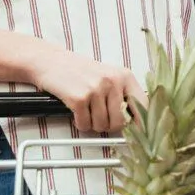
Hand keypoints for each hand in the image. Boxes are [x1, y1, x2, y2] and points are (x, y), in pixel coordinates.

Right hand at [28, 48, 146, 133]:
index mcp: (125, 76)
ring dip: (93, 125)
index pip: (143, 106)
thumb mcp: (109, 77)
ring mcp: (96, 89)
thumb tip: (138, 122)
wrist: (51, 61)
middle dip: (109, 126)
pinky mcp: (79, 98)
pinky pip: (85, 125)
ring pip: (102, 126)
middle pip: (121, 122)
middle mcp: (113, 81)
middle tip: (100, 118)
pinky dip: (80, 123)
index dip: (141, 124)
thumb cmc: (81, 72)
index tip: (137, 134)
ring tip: (87, 110)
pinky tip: (77, 111)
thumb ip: (123, 95)